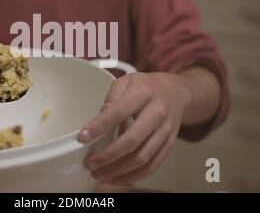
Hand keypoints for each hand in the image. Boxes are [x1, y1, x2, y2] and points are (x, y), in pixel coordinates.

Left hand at [78, 72, 192, 184]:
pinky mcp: (169, 144)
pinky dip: (134, 176)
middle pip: (132, 140)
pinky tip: (117, 178)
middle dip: (108, 155)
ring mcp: (166, 130)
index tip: (83, 137)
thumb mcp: (127, 81)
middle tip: (90, 163)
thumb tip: (102, 113)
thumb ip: (113, 96)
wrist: (175, 92)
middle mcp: (158, 112)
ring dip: (118, 170)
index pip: (120, 111)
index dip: (100, 125)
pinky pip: (152, 165)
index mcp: (144, 93)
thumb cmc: (146, 87)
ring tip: (99, 174)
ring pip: (142, 157)